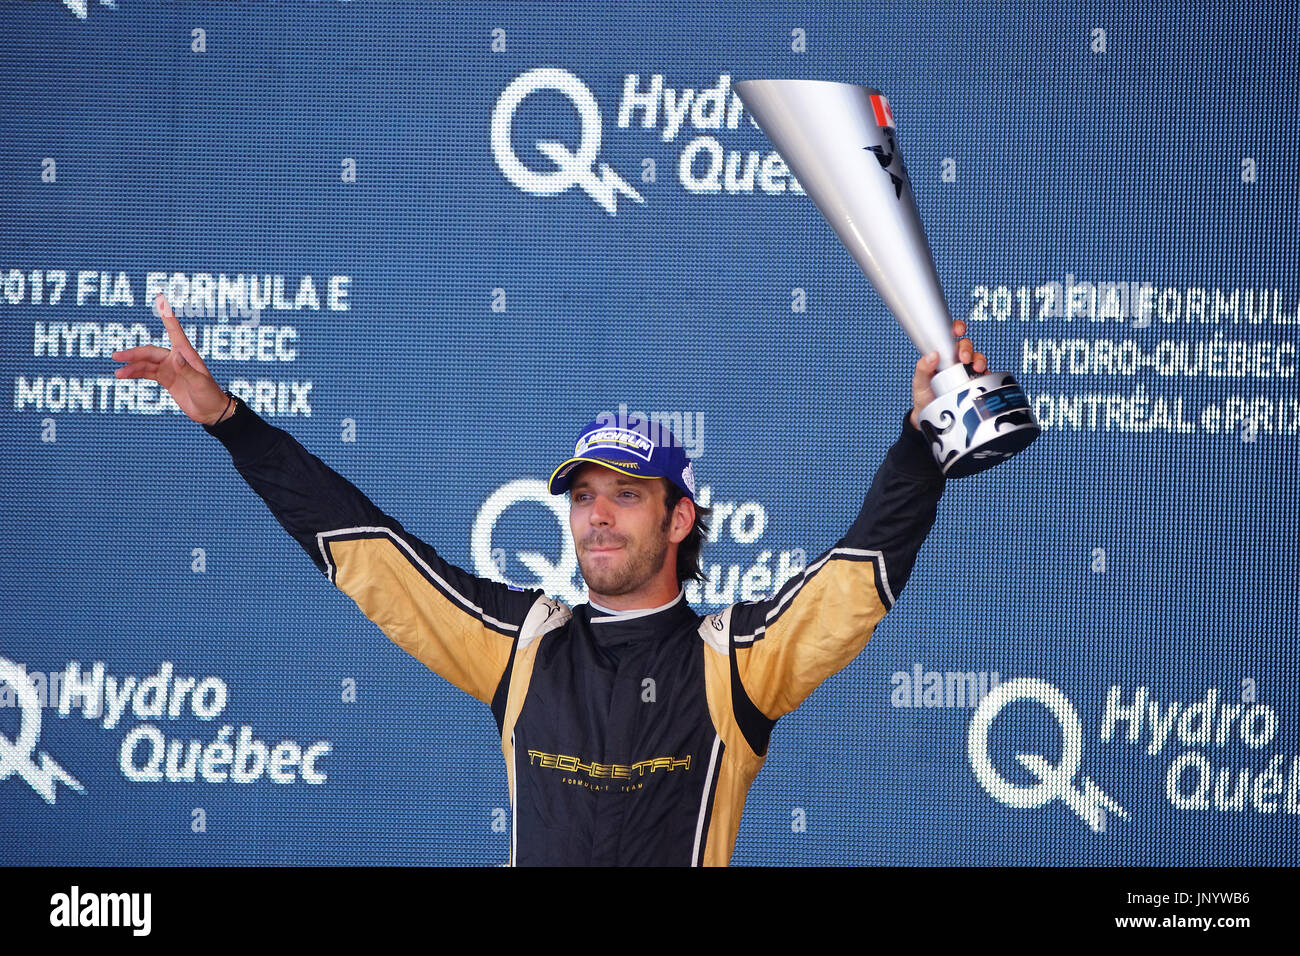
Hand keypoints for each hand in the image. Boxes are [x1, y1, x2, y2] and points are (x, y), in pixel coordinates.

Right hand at [112, 294, 232, 424]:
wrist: (211, 411)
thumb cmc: (210, 395)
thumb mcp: (200, 383)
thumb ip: (188, 371)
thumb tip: (175, 356)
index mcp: (186, 354)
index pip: (175, 331)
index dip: (167, 316)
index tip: (160, 299)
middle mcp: (176, 358)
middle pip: (151, 352)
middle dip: (134, 354)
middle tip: (117, 356)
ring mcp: (170, 368)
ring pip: (146, 364)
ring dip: (131, 367)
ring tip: (117, 373)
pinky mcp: (166, 379)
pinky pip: (147, 373)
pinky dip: (135, 373)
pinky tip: (123, 375)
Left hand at [909, 319, 986, 430]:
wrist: (931, 418)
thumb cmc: (924, 395)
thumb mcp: (919, 382)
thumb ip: (922, 368)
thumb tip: (932, 355)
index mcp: (942, 355)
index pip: (950, 336)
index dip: (957, 328)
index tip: (958, 330)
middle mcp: (955, 360)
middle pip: (966, 345)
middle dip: (967, 348)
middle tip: (964, 358)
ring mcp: (967, 371)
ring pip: (978, 358)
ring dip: (980, 360)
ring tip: (976, 368)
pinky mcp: (976, 383)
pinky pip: (986, 375)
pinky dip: (987, 375)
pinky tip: (983, 378)